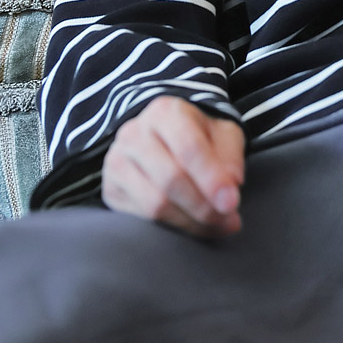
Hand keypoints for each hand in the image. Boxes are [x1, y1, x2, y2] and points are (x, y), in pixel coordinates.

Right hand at [102, 95, 245, 237]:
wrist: (161, 140)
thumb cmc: (197, 137)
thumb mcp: (222, 134)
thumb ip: (230, 156)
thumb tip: (231, 185)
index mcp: (165, 112)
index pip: (189, 147)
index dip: (212, 179)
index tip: (232, 202)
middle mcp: (135, 133)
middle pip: (170, 179)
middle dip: (203, 206)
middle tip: (230, 221)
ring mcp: (117, 161)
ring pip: (154, 204)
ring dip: (190, 222)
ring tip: (216, 226)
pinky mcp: (110, 189)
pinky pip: (141, 219)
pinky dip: (172, 229)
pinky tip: (192, 226)